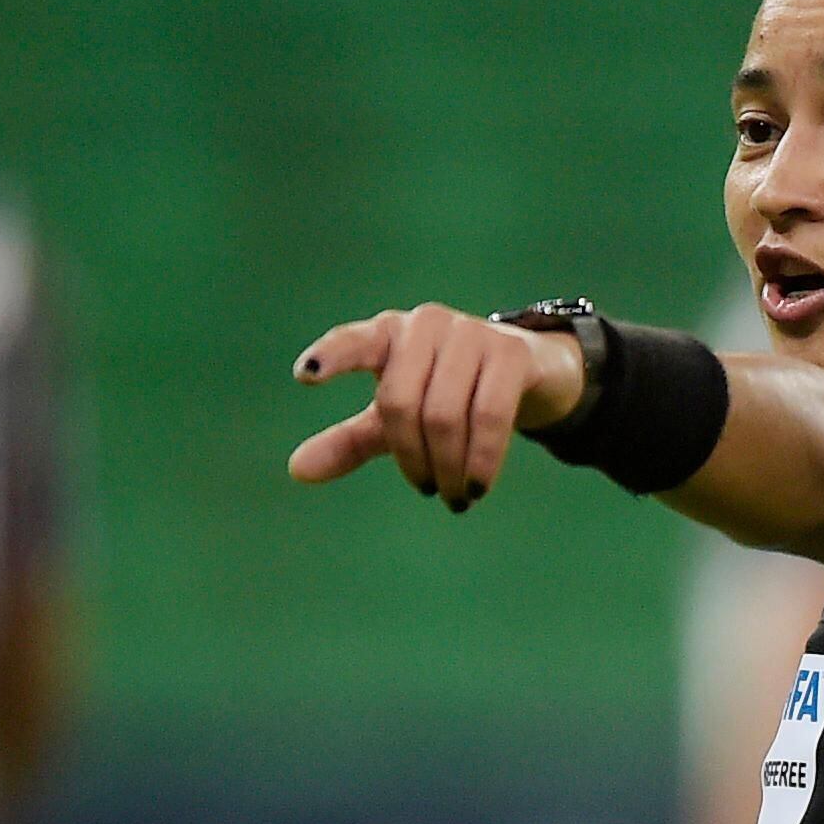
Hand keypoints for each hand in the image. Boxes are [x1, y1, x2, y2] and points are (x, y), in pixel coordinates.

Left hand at [288, 303, 588, 509]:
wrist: (527, 374)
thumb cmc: (446, 394)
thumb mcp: (395, 421)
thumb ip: (348, 441)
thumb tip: (296, 471)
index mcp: (388, 335)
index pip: (354, 343)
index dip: (332, 357)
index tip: (305, 376)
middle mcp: (425, 324)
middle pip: (400, 403)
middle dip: (413, 458)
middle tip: (429, 491)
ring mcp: (471, 333)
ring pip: (443, 415)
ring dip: (448, 468)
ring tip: (455, 498)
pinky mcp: (511, 353)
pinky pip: (488, 416)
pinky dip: (480, 461)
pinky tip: (476, 488)